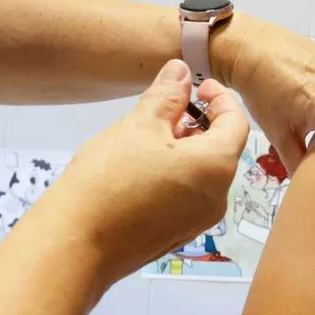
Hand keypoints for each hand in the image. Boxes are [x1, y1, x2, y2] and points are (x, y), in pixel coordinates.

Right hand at [45, 59, 248, 286]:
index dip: (222, 98)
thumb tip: (181, 72)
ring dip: (184, 148)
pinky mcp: (177, 235)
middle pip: (222, 149)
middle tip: (168, 108)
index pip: (238, 122)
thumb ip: (167, 95)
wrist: (76, 243)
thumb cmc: (109, 178)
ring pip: (203, 173)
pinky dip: (175, 173)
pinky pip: (187, 195)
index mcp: (217, 166)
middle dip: (200, 123)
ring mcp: (198, 221)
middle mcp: (218, 197)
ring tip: (148, 136)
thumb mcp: (140, 125)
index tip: (199, 85)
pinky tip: (141, 168)